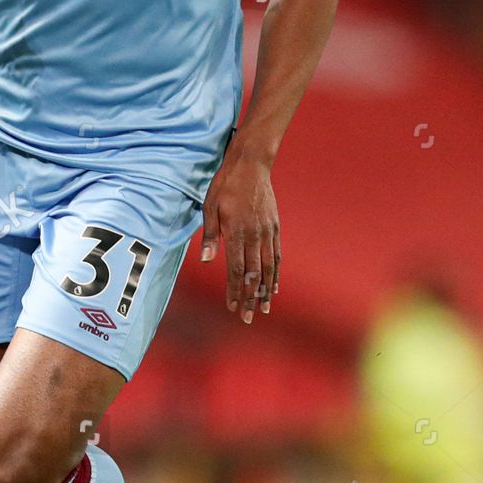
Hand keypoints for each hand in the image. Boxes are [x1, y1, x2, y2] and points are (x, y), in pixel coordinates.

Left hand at [200, 150, 279, 322]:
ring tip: (263, 310)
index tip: (232, 307)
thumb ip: (210, 234)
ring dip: (265, 291)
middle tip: (246, 318)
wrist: (252, 164)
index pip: (235, 269)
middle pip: (253, 274)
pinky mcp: (274, 228)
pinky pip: (276, 256)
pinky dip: (275, 274)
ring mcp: (267, 232)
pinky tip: (273, 287)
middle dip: (249, 298)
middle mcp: (255, 235)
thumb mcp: (210, 206)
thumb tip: (205, 260)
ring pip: (267, 268)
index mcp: (237, 231)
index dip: (234, 290)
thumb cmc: (226, 184)